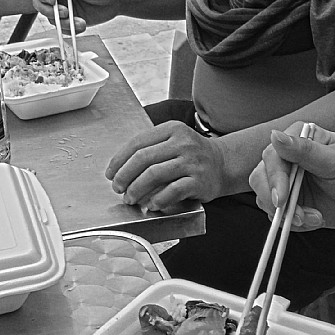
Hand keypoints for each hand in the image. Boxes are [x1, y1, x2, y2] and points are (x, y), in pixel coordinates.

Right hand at [31, 0, 121, 32]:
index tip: (52, 0)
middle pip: (40, 4)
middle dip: (50, 11)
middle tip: (65, 12)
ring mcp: (63, 7)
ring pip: (51, 19)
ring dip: (63, 22)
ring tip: (78, 21)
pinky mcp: (70, 20)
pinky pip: (62, 28)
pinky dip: (70, 29)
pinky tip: (82, 24)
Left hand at [105, 121, 226, 210]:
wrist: (224, 164)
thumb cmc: (193, 155)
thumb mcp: (174, 141)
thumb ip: (151, 148)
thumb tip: (120, 169)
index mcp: (172, 129)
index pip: (138, 142)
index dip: (119, 160)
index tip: (110, 173)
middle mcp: (183, 143)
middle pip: (143, 158)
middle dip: (125, 176)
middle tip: (118, 188)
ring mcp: (192, 162)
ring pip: (154, 174)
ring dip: (137, 189)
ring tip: (131, 198)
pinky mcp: (199, 181)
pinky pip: (173, 191)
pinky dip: (158, 200)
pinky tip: (152, 205)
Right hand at [248, 122, 334, 231]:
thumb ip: (305, 150)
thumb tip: (275, 136)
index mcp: (300, 139)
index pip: (273, 156)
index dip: (274, 178)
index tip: (282, 198)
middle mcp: (289, 159)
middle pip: (261, 177)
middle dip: (274, 200)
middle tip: (295, 215)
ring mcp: (288, 182)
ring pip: (265, 198)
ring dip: (286, 214)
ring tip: (313, 218)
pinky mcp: (291, 203)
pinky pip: (278, 216)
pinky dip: (293, 224)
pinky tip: (315, 220)